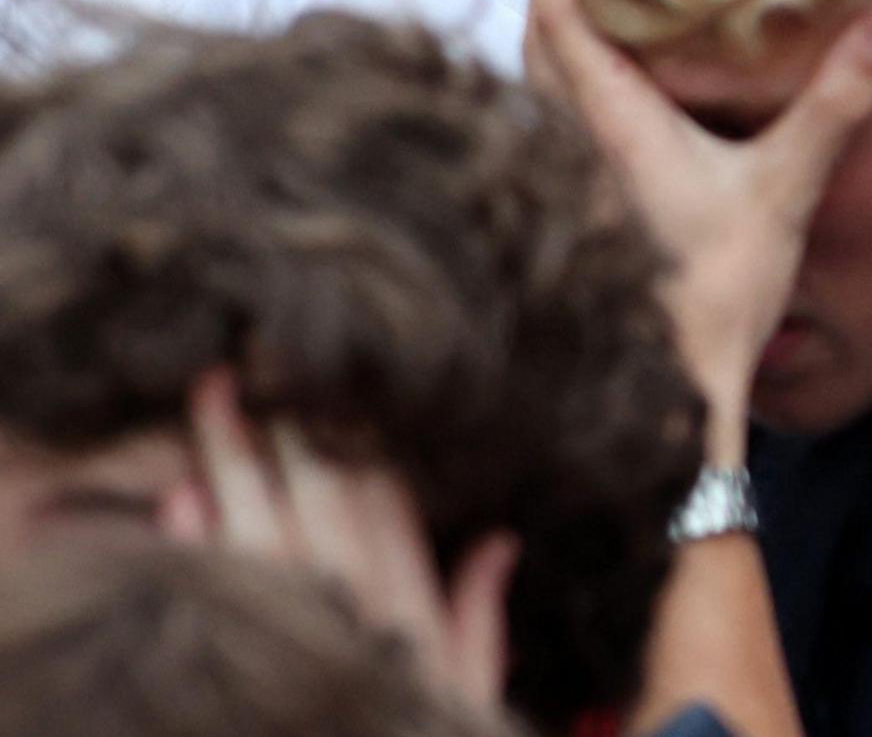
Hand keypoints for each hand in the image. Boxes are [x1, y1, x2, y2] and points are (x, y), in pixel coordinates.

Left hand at [164, 370, 516, 713]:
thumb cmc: (428, 723)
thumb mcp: (468, 675)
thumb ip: (477, 607)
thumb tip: (501, 541)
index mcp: (409, 594)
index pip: (383, 494)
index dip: (355, 433)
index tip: (328, 383)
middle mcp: (356, 595)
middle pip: (316, 487)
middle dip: (282, 424)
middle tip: (252, 361)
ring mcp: (300, 614)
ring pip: (261, 519)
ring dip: (229, 458)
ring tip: (208, 400)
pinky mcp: (259, 639)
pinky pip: (224, 580)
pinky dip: (198, 540)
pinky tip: (181, 500)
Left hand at [522, 0, 871, 456]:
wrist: (668, 387)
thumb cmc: (717, 290)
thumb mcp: (788, 187)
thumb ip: (836, 102)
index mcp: (610, 124)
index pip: (559, 21)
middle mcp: (571, 144)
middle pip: (536, 48)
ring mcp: (568, 182)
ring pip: (539, 90)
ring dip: (557, 44)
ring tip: (593, 4)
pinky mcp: (576, 213)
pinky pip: (556, 126)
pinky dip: (570, 90)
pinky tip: (612, 94)